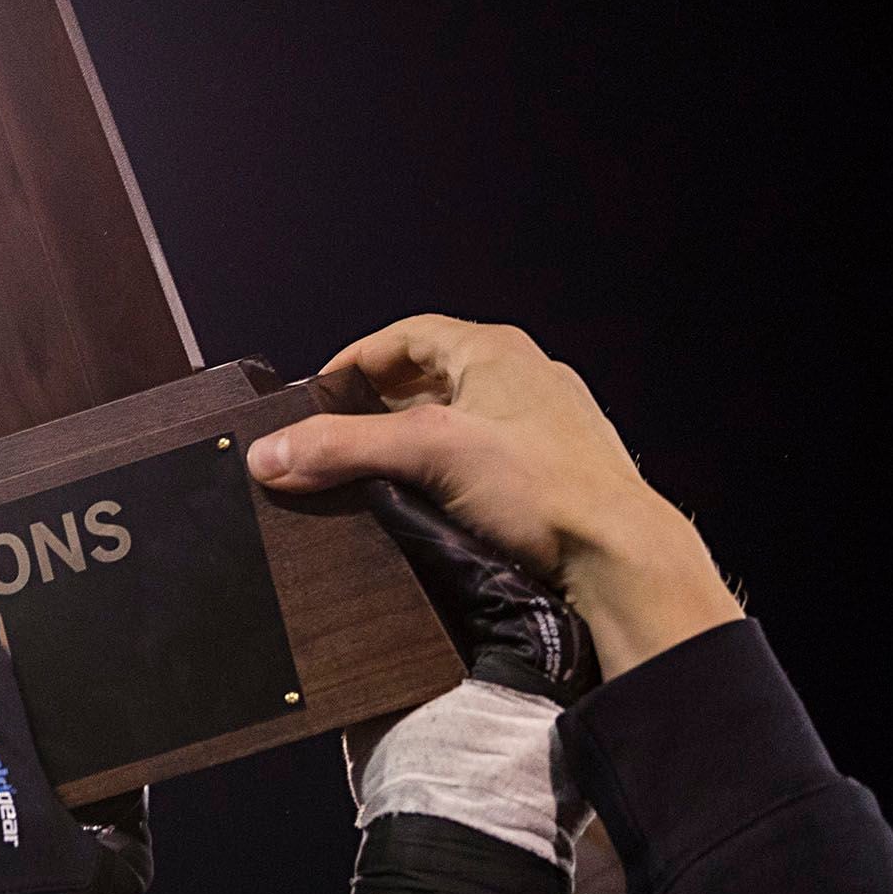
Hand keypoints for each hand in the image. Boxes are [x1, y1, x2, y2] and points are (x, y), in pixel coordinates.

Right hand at [246, 316, 740, 676]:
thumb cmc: (543, 490)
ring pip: (461, 414)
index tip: (315, 396)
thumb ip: (343, 448)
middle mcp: (525, 376)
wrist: (622, 558)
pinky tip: (433, 500)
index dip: (353, 362)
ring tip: (376, 469)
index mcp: (495, 351)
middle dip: (380, 401)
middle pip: (431, 373)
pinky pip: (487, 452)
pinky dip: (450, 465)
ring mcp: (546, 422)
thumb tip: (270, 453)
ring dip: (414, 435)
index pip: (405, 336)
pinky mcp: (557, 468)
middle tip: (338, 434)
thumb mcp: (427, 454)